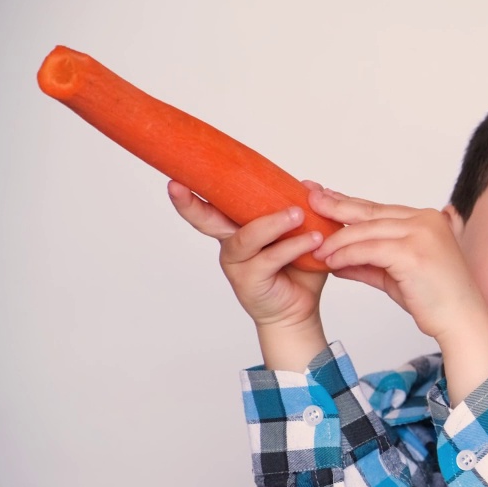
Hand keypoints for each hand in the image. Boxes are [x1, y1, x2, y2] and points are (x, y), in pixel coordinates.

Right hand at [168, 179, 327, 329]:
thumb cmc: (298, 271)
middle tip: (178, 186)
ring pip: (248, 236)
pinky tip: (313, 240)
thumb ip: (305, 209)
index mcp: (238, 227)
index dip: (193, 193)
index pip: (214, 205)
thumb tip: (311, 186)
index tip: (174, 176)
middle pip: (206, 221)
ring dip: (274, 222)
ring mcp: (237, 263)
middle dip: (191, 204)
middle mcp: (231, 244)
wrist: (300, 310)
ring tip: (298, 214)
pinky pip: (271, 258)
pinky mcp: (250, 280)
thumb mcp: (304, 233)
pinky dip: (293, 247)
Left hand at [308, 188, 487, 342]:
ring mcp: (421, 233)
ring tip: (316, 249)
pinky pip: (369, 250)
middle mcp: (426, 220)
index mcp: (427, 219)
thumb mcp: (395, 276)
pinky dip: (346, 255)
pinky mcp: (413, 252)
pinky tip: (331, 262)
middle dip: (336, 206)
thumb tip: (336, 259)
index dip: (349, 204)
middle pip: (370, 212)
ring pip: (366, 231)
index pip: (379, 209)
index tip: (324, 197)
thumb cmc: (435, 301)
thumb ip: (368, 264)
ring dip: (337, 241)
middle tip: (310, 199)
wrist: (461, 321)